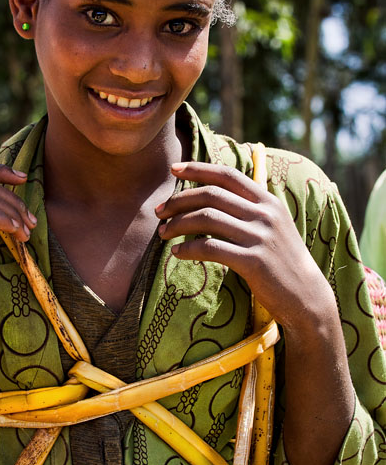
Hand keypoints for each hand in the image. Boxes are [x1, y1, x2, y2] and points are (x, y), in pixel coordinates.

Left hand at [155, 161, 331, 330]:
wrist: (305, 295)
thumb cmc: (281, 260)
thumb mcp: (272, 226)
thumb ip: (248, 209)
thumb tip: (209, 196)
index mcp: (268, 202)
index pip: (228, 175)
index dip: (199, 169)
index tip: (174, 169)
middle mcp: (265, 214)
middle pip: (212, 195)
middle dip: (179, 200)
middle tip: (159, 211)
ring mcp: (260, 237)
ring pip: (207, 219)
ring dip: (178, 224)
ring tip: (163, 233)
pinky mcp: (254, 261)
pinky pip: (211, 249)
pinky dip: (188, 249)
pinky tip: (177, 253)